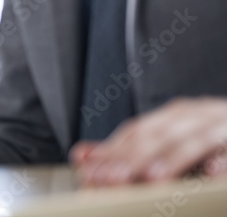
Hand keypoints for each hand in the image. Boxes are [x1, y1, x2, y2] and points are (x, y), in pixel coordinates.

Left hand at [70, 97, 226, 185]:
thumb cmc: (215, 140)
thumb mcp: (173, 141)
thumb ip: (131, 150)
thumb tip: (82, 156)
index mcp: (179, 116)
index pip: (139, 131)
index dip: (113, 150)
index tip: (90, 171)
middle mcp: (200, 115)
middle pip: (162, 135)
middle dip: (135, 157)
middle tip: (114, 179)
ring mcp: (225, 125)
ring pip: (197, 139)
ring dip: (174, 159)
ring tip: (155, 178)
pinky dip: (224, 162)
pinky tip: (214, 172)